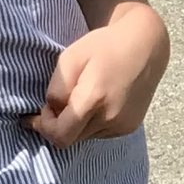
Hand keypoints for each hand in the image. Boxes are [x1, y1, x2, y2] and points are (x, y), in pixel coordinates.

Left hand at [31, 1, 169, 147]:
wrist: (145, 45)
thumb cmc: (103, 46)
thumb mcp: (70, 58)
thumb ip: (56, 89)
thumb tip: (52, 112)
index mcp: (94, 98)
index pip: (60, 135)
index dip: (44, 127)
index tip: (38, 113)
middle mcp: (110, 117)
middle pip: (70, 139)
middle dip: (57, 125)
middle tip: (55, 104)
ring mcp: (122, 125)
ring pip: (84, 137)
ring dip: (75, 125)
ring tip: (80, 99)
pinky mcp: (129, 127)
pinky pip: (100, 133)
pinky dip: (91, 123)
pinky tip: (97, 102)